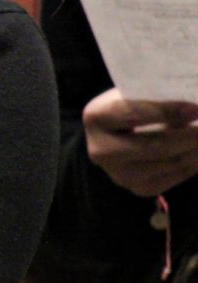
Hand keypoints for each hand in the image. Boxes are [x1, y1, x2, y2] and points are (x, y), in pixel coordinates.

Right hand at [83, 87, 197, 195]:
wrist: (116, 133)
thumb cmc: (130, 105)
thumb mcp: (134, 94)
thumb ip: (156, 96)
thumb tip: (191, 105)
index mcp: (96, 118)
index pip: (131, 113)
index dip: (165, 110)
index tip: (195, 107)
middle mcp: (101, 151)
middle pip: (154, 145)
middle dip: (190, 136)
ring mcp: (119, 174)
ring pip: (170, 163)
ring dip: (197, 149)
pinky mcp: (140, 188)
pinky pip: (176, 177)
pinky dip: (195, 162)